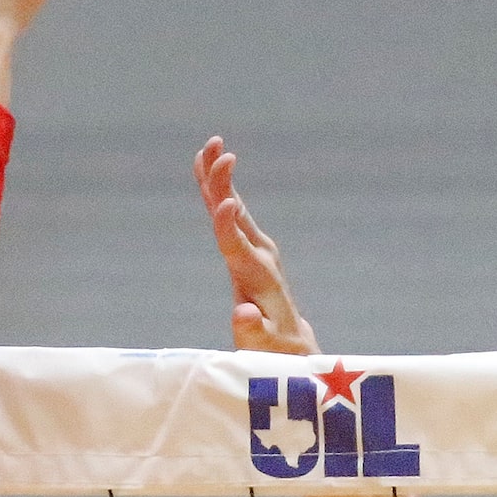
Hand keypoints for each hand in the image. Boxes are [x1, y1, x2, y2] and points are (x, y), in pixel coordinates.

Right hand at [194, 137, 316, 354]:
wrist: (290, 343)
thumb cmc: (272, 351)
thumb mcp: (262, 349)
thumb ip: (252, 331)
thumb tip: (242, 313)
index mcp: (259, 280)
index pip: (240, 249)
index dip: (229, 227)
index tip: (224, 203)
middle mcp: (260, 257)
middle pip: (238, 217)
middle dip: (226, 185)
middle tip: (220, 152)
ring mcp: (257, 248)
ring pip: (233, 207)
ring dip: (220, 177)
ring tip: (210, 145)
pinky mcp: (250, 246)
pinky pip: (230, 211)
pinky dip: (218, 189)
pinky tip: (206, 167)